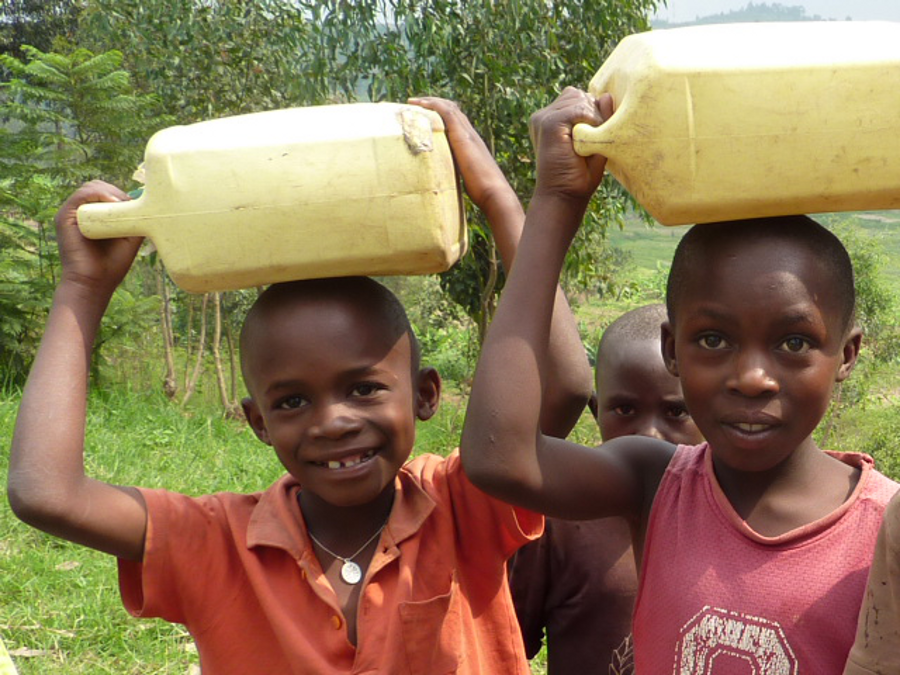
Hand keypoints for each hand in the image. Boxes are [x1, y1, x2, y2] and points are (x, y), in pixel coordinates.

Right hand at [55, 180, 142, 295]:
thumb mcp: (131, 238)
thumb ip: (137, 220)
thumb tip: (151, 204)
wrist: (95, 283)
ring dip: (110, 192)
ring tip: (123, 205)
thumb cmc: (113, 264)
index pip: (107, 192)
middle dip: (117, 191)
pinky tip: (113, 202)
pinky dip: (98, 194)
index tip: (138, 203)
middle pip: (99, 186)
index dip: (122, 194)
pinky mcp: (63, 217)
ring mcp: (71, 214)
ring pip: (91, 188)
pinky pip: (80, 196)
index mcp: (94, 216)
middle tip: (131, 204)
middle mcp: (81, 212)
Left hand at [408, 96, 518, 217]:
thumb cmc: (482, 192)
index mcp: (471, 144)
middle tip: (415, 104)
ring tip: (413, 101)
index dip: (440, 115)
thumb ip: (456, 174)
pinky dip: (433, 105)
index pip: (456, 122)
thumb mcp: (465, 179)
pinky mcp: (462, 137)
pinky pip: (447, 113)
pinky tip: (420, 105)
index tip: (425, 114)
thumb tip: (444, 183)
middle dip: (433, 105)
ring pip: (449, 108)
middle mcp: (470, 134)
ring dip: (430, 102)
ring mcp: (467, 134)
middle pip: (452, 110)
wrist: (494, 193)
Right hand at [529, 87, 611, 203]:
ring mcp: (544, 118)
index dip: (592, 112)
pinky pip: (577, 108)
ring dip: (591, 118)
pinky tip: (585, 140)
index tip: (591, 139)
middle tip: (590, 142)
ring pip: (578, 98)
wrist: (563, 197)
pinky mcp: (548, 123)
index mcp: (552, 119)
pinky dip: (589, 121)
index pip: (578, 97)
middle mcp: (545, 116)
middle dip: (592, 112)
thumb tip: (607, 95)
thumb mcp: (596, 142)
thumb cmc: (579, 177)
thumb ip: (602, 118)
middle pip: (578, 94)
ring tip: (586, 144)